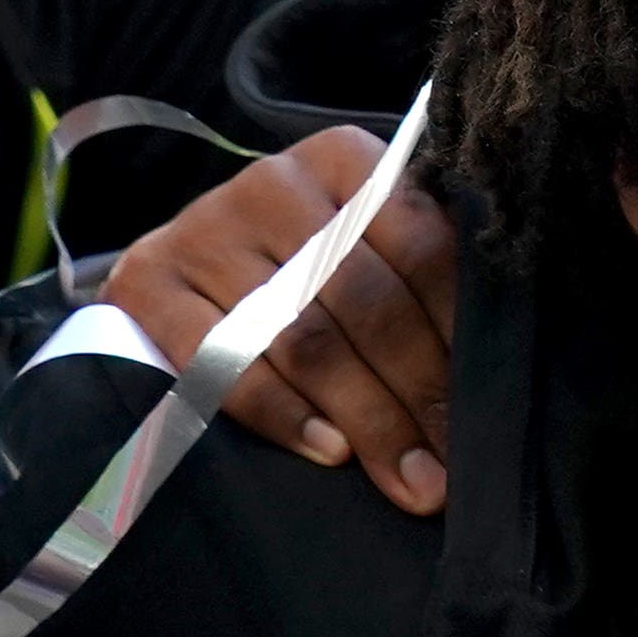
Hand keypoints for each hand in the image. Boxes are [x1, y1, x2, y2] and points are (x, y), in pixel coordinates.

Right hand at [99, 125, 460, 516]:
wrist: (179, 261)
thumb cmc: (293, 265)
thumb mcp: (360, 245)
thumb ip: (416, 280)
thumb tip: (489, 371)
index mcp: (343, 160)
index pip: (419, 244)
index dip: (455, 331)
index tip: (486, 404)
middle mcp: (272, 183)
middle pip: (362, 298)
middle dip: (415, 391)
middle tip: (448, 463)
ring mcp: (205, 230)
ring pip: (301, 337)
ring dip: (364, 416)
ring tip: (405, 476)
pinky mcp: (148, 281)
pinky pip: (225, 364)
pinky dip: (282, 414)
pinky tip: (328, 451)